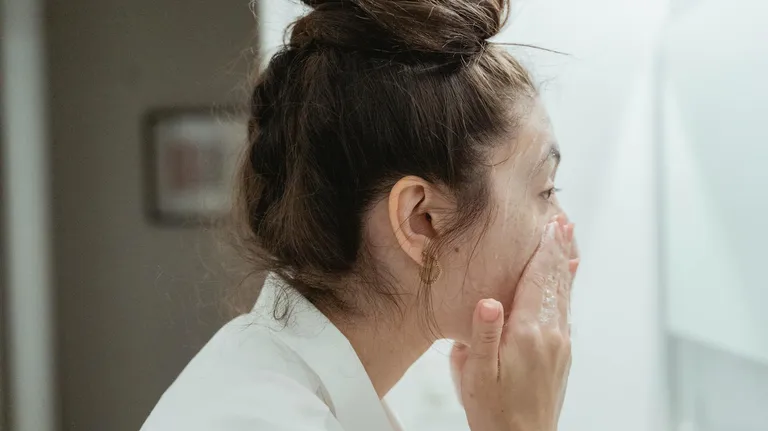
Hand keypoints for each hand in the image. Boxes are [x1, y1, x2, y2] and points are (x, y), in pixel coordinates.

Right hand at [451, 217, 576, 430]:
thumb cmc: (494, 411)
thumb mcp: (476, 373)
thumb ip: (482, 334)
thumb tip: (488, 302)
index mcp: (528, 333)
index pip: (538, 281)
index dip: (544, 251)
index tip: (551, 225)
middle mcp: (551, 335)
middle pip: (556, 282)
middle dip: (559, 250)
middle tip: (564, 222)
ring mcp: (560, 345)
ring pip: (564, 296)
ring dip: (564, 266)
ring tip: (568, 243)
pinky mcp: (561, 356)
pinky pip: (566, 312)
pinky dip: (566, 290)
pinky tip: (565, 284)